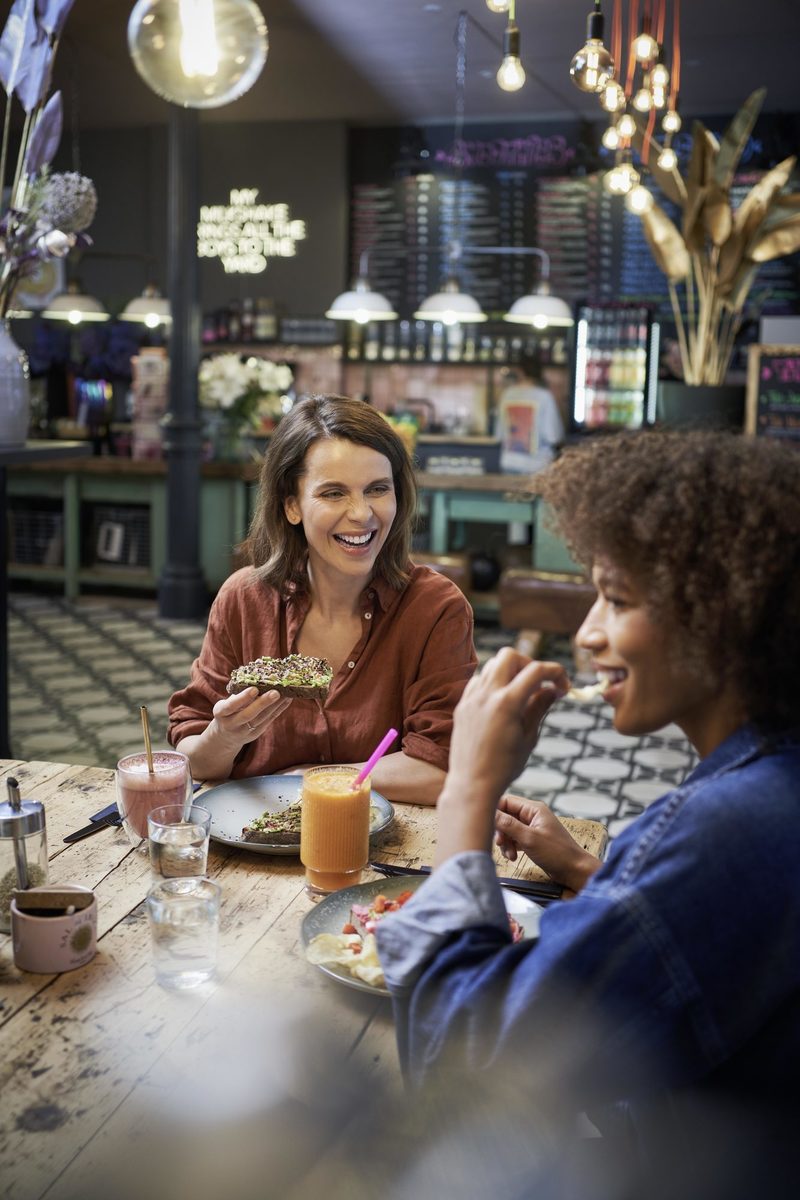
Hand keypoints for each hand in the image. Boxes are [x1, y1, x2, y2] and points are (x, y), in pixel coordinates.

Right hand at [209, 686, 291, 750]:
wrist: (225, 736)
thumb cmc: (227, 711)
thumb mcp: (226, 703)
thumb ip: (238, 693)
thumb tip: (258, 675)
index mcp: (221, 713)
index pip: (231, 706)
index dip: (242, 698)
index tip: (254, 689)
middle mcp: (232, 724)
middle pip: (248, 715)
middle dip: (263, 703)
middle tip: (276, 692)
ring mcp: (244, 731)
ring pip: (261, 718)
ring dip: (275, 705)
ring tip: (286, 693)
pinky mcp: (256, 733)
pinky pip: (269, 720)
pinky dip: (279, 709)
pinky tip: (287, 699)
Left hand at [445, 647, 568, 805]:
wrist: (471, 784)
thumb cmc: (504, 767)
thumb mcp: (529, 737)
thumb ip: (540, 707)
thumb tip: (553, 689)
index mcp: (506, 702)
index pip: (536, 670)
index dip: (556, 673)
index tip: (564, 686)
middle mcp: (486, 694)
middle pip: (510, 655)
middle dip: (530, 664)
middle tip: (540, 685)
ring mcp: (471, 698)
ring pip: (492, 665)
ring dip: (511, 672)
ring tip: (522, 695)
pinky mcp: (462, 705)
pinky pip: (478, 680)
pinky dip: (493, 682)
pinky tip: (502, 701)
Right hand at [495, 793, 600, 893]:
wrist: (574, 870)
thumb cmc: (558, 853)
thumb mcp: (529, 838)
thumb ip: (508, 825)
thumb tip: (490, 813)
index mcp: (534, 809)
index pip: (506, 801)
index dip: (494, 812)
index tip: (487, 825)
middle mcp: (532, 815)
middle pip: (505, 816)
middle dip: (500, 831)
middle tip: (500, 843)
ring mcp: (532, 828)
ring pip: (508, 829)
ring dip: (505, 842)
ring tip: (510, 855)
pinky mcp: (532, 840)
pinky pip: (515, 839)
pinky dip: (511, 847)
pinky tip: (514, 857)